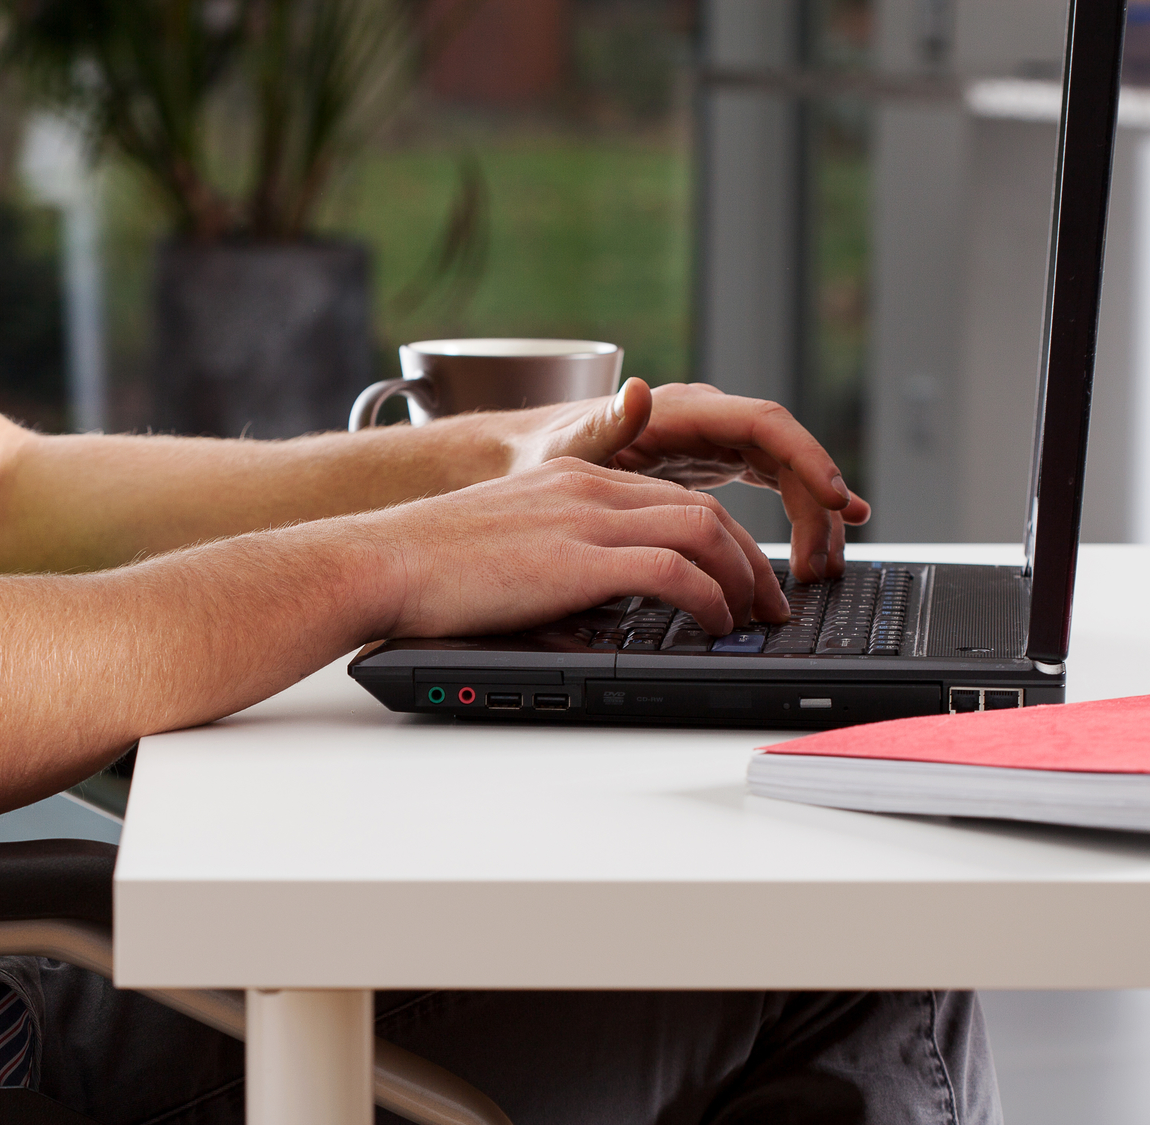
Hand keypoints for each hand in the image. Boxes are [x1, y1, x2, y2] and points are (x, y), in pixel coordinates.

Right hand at [359, 458, 789, 640]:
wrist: (382, 561)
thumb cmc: (427, 565)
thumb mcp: (507, 540)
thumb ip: (558, 551)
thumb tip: (592, 600)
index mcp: (571, 476)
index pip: (672, 497)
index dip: (721, 537)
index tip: (739, 576)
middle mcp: (587, 486)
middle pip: (702, 509)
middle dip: (750, 558)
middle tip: (768, 604)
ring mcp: (585, 518)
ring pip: (703, 531)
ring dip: (742, 579)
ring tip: (753, 619)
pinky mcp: (579, 559)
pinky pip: (673, 571)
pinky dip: (708, 597)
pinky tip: (714, 623)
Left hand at [505, 378, 871, 583]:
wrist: (525, 457)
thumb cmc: (543, 453)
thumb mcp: (570, 446)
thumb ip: (606, 423)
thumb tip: (635, 390)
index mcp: (682, 411)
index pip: (764, 425)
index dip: (807, 459)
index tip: (834, 498)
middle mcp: (707, 420)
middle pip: (786, 453)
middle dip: (816, 506)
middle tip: (821, 566)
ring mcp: (713, 442)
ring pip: (785, 473)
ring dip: (812, 519)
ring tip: (824, 571)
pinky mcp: (713, 464)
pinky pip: (770, 485)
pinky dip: (798, 514)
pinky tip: (823, 545)